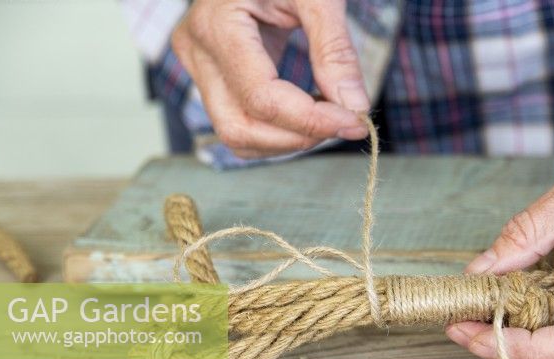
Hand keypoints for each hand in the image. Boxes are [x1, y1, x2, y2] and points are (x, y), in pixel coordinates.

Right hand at [172, 0, 368, 157]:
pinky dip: (277, 133)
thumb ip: (335, 49)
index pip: (261, 97)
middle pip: (240, 127)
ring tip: (329, 116)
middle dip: (298, 137)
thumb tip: (355, 105)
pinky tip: (308, 113)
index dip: (311, 120)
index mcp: (217, 24)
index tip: (356, 122)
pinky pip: (239, 124)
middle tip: (346, 124)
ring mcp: (198, 67)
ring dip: (288, 141)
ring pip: (236, 135)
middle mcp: (197, 50)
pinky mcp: (210, 78)